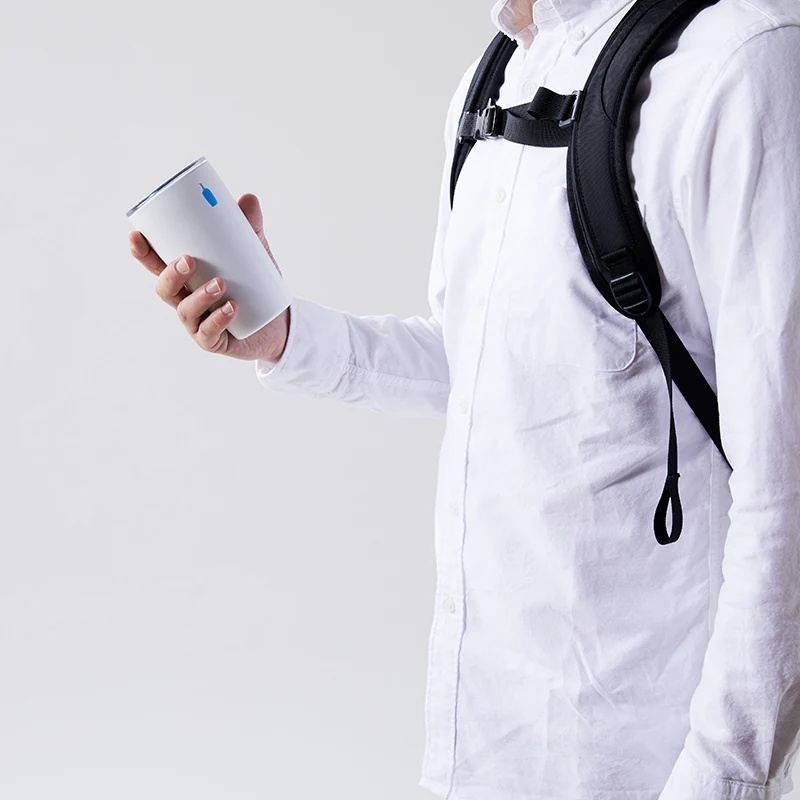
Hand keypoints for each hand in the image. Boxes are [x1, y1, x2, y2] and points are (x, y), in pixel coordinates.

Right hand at [128, 192, 289, 361]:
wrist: (278, 324)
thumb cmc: (257, 286)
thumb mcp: (255, 254)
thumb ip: (249, 228)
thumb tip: (248, 198)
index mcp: (187, 279)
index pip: (158, 264)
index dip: (143, 252)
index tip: (136, 234)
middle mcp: (186, 301)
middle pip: (164, 288)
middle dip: (170, 274)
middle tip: (187, 259)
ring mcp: (198, 323)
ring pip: (185, 311)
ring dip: (199, 297)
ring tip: (219, 284)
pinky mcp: (214, 341)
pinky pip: (209, 333)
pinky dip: (218, 319)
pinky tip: (231, 308)